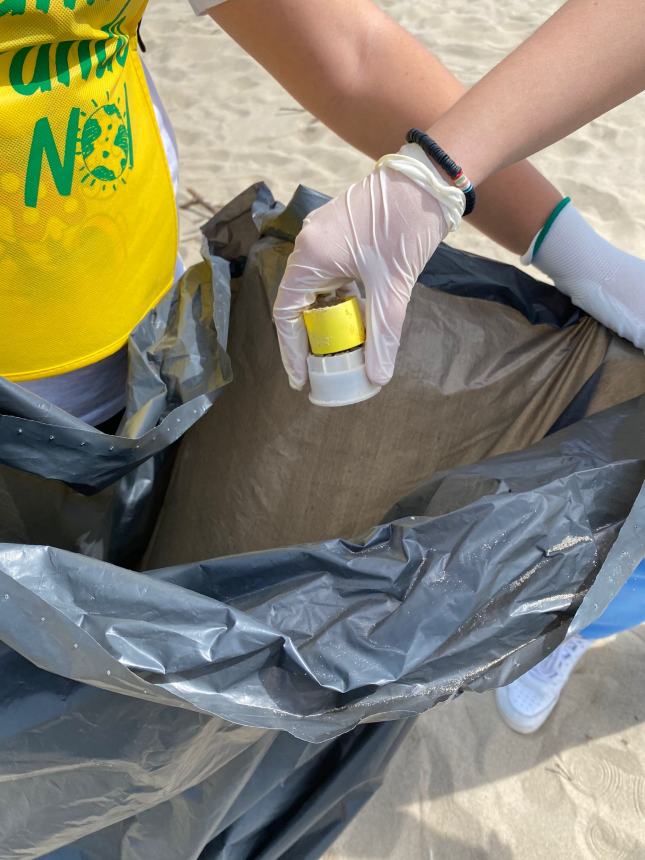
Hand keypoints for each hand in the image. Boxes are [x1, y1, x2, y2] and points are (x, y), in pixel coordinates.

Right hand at [272, 146, 464, 388]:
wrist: (430, 178)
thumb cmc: (407, 225)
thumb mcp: (393, 287)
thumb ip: (383, 334)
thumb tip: (377, 377)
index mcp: (311, 255)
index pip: (286, 313)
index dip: (291, 350)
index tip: (300, 378)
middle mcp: (308, 243)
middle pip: (297, 302)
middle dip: (309, 338)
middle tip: (321, 368)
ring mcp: (321, 234)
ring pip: (314, 288)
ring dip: (325, 317)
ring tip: (338, 347)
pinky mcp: (338, 230)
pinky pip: (327, 272)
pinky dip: (337, 297)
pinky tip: (353, 316)